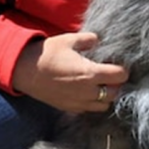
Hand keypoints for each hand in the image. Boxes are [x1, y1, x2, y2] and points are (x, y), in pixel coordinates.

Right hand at [11, 33, 128, 113]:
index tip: (119, 64)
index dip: (123, 70)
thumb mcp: (69, 40)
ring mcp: (78, 102)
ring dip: (106, 96)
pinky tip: (86, 91)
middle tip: (111, 74)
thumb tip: (98, 40)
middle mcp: (87, 91)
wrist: (25, 71)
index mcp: (90, 73)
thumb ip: (88, 39)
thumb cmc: (47, 54)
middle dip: (116, 84)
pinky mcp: (69, 108)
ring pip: (103, 105)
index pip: (120, 76)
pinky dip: (92, 102)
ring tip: (100, 84)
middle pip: (115, 93)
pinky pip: (88, 109)